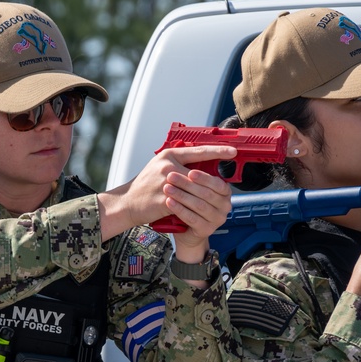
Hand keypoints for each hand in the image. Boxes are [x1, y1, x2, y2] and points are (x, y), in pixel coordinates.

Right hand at [98, 145, 236, 240]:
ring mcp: (166, 183)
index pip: (198, 151)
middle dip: (213, 181)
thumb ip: (179, 164)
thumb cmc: (146, 185)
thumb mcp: (160, 167)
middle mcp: (167, 166)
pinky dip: (194, 207)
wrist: (128, 202)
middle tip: (228, 184)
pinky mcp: (165, 199)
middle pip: (199, 173)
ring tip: (217, 200)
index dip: (217, 151)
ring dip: (205, 196)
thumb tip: (202, 165)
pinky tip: (202, 210)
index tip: (232, 151)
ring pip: (194, 190)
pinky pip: (185, 203)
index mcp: (168, 155)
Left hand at [166, 165, 233, 250]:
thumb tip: (189, 151)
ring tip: (167, 188)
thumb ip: (195, 173)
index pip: (218, 182)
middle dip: (187, 184)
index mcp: (224, 192)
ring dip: (182, 195)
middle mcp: (225, 206)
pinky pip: (192, 218)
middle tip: (171, 176)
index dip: (204, 177)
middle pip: (206, 193)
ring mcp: (217, 219)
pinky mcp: (206, 230)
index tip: (190, 171)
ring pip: (199, 205)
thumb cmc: (188, 203)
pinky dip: (179, 209)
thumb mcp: (194, 187)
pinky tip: (169, 202)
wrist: (184, 229)